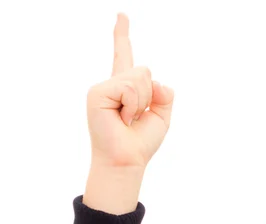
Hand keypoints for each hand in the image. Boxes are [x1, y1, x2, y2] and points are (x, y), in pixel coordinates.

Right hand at [86, 13, 174, 168]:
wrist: (127, 160)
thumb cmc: (140, 142)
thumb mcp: (161, 116)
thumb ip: (165, 95)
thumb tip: (157, 82)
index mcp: (126, 89)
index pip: (124, 57)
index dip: (122, 36)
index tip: (121, 17)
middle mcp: (113, 85)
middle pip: (145, 70)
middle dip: (150, 96)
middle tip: (135, 118)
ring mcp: (103, 87)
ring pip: (138, 77)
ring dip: (141, 103)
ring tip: (128, 119)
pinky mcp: (97, 92)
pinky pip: (128, 87)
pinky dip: (133, 105)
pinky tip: (122, 118)